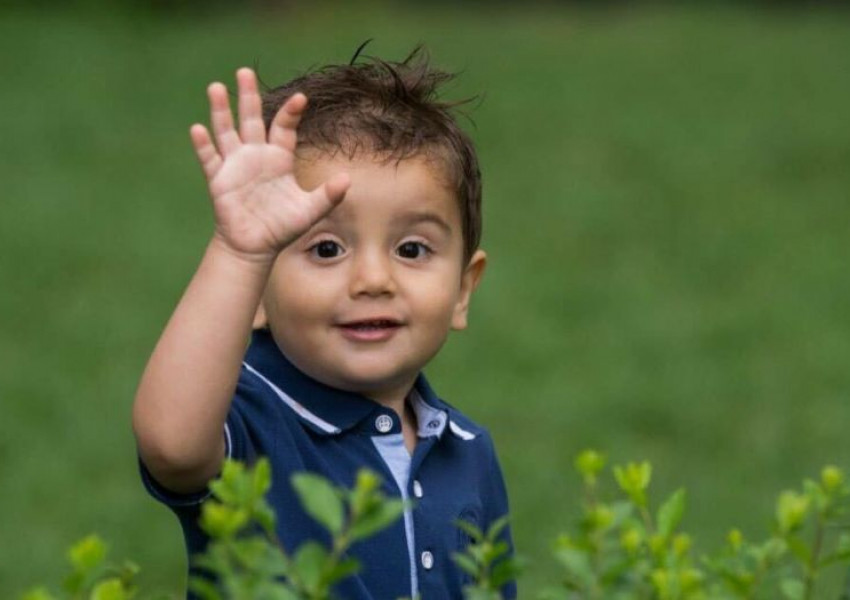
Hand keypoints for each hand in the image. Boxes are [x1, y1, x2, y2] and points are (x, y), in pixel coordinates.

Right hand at [190, 68, 349, 260]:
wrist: (255, 246)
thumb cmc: (283, 227)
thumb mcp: (310, 211)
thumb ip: (328, 195)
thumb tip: (348, 179)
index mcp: (278, 158)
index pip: (283, 127)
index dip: (290, 113)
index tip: (300, 98)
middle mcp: (256, 155)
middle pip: (251, 119)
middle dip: (249, 96)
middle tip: (245, 71)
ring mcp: (235, 165)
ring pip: (226, 131)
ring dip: (221, 111)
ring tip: (216, 87)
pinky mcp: (219, 180)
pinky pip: (210, 159)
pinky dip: (204, 145)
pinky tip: (198, 128)